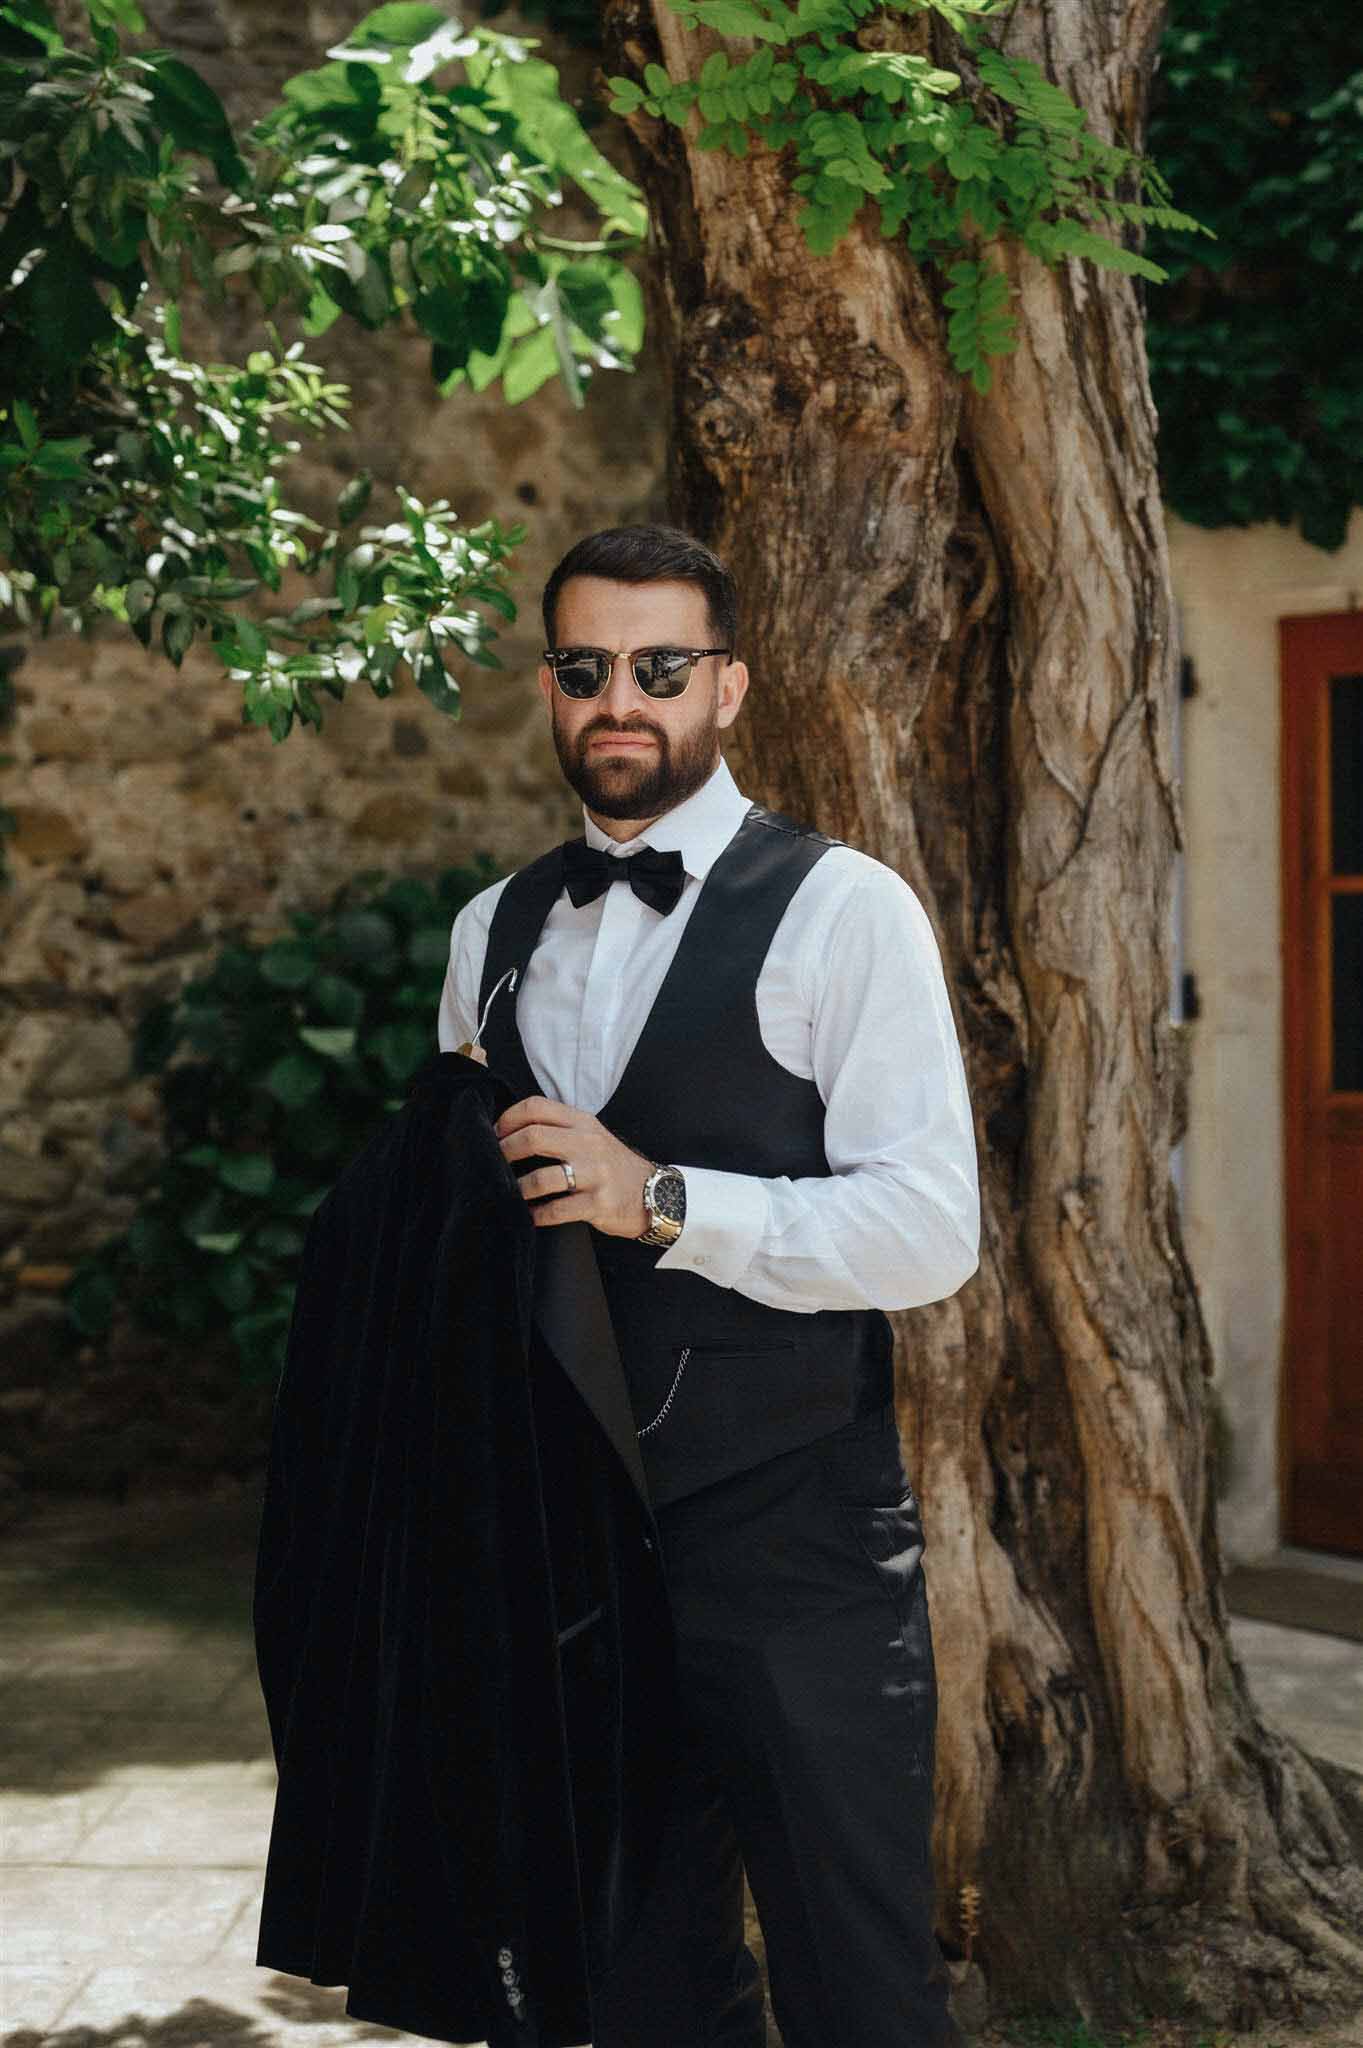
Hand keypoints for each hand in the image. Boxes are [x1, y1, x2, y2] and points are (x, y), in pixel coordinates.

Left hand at [495, 1094, 652, 1236]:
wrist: (655, 1193)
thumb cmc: (613, 1166)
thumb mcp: (592, 1136)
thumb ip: (560, 1128)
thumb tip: (513, 1131)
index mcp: (582, 1122)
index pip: (536, 1107)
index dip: (508, 1119)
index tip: (494, 1134)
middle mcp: (588, 1143)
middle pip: (533, 1137)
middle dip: (505, 1151)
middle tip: (494, 1162)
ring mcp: (595, 1174)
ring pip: (542, 1178)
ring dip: (517, 1189)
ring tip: (509, 1193)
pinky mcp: (598, 1203)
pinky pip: (557, 1210)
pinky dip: (537, 1215)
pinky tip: (530, 1216)